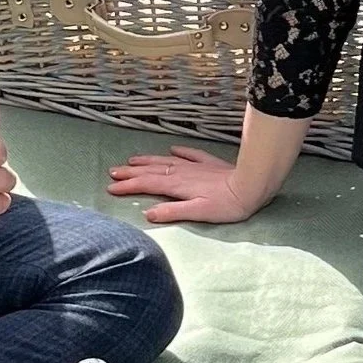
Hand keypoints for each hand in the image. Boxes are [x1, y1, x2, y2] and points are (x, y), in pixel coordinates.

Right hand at [107, 142, 274, 225]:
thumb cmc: (227, 205)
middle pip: (151, 171)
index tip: (111, 187)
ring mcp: (195, 166)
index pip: (146, 185)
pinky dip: (179, 151)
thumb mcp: (198, 213)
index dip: (128, 186)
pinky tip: (173, 148)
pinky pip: (190, 154)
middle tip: (113, 171)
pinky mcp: (209, 164)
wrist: (252, 186)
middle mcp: (183, 173)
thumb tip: (147, 213)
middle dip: (131, 172)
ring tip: (132, 160)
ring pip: (166, 161)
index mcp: (177, 186)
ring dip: (148, 161)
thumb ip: (172, 212)